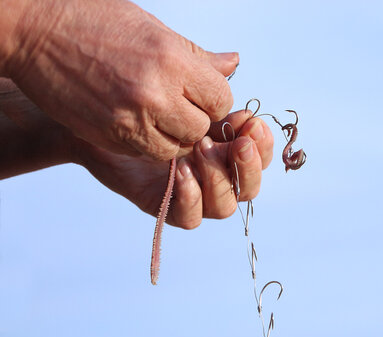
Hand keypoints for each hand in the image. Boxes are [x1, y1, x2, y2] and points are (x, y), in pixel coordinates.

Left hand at [0, 79, 273, 228]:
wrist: (97, 116)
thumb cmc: (143, 101)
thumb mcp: (178, 86)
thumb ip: (206, 77)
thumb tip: (233, 61)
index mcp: (224, 149)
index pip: (260, 157)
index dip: (262, 144)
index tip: (248, 121)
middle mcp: (212, 175)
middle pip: (249, 188)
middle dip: (248, 166)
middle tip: (237, 144)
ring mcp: (189, 193)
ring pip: (225, 207)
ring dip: (218, 179)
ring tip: (200, 149)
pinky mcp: (163, 205)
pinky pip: (190, 218)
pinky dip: (190, 197)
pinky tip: (180, 170)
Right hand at [3, 0, 237, 159]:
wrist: (36, 34)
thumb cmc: (96, 23)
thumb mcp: (154, 30)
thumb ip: (197, 56)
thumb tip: (232, 64)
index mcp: (172, 60)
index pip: (221, 99)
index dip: (214, 100)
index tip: (201, 95)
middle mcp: (155, 93)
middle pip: (201, 129)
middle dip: (197, 121)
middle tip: (181, 107)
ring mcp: (131, 119)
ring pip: (176, 148)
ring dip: (175, 137)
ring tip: (161, 116)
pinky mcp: (111, 136)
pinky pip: (148, 154)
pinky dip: (151, 144)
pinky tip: (140, 123)